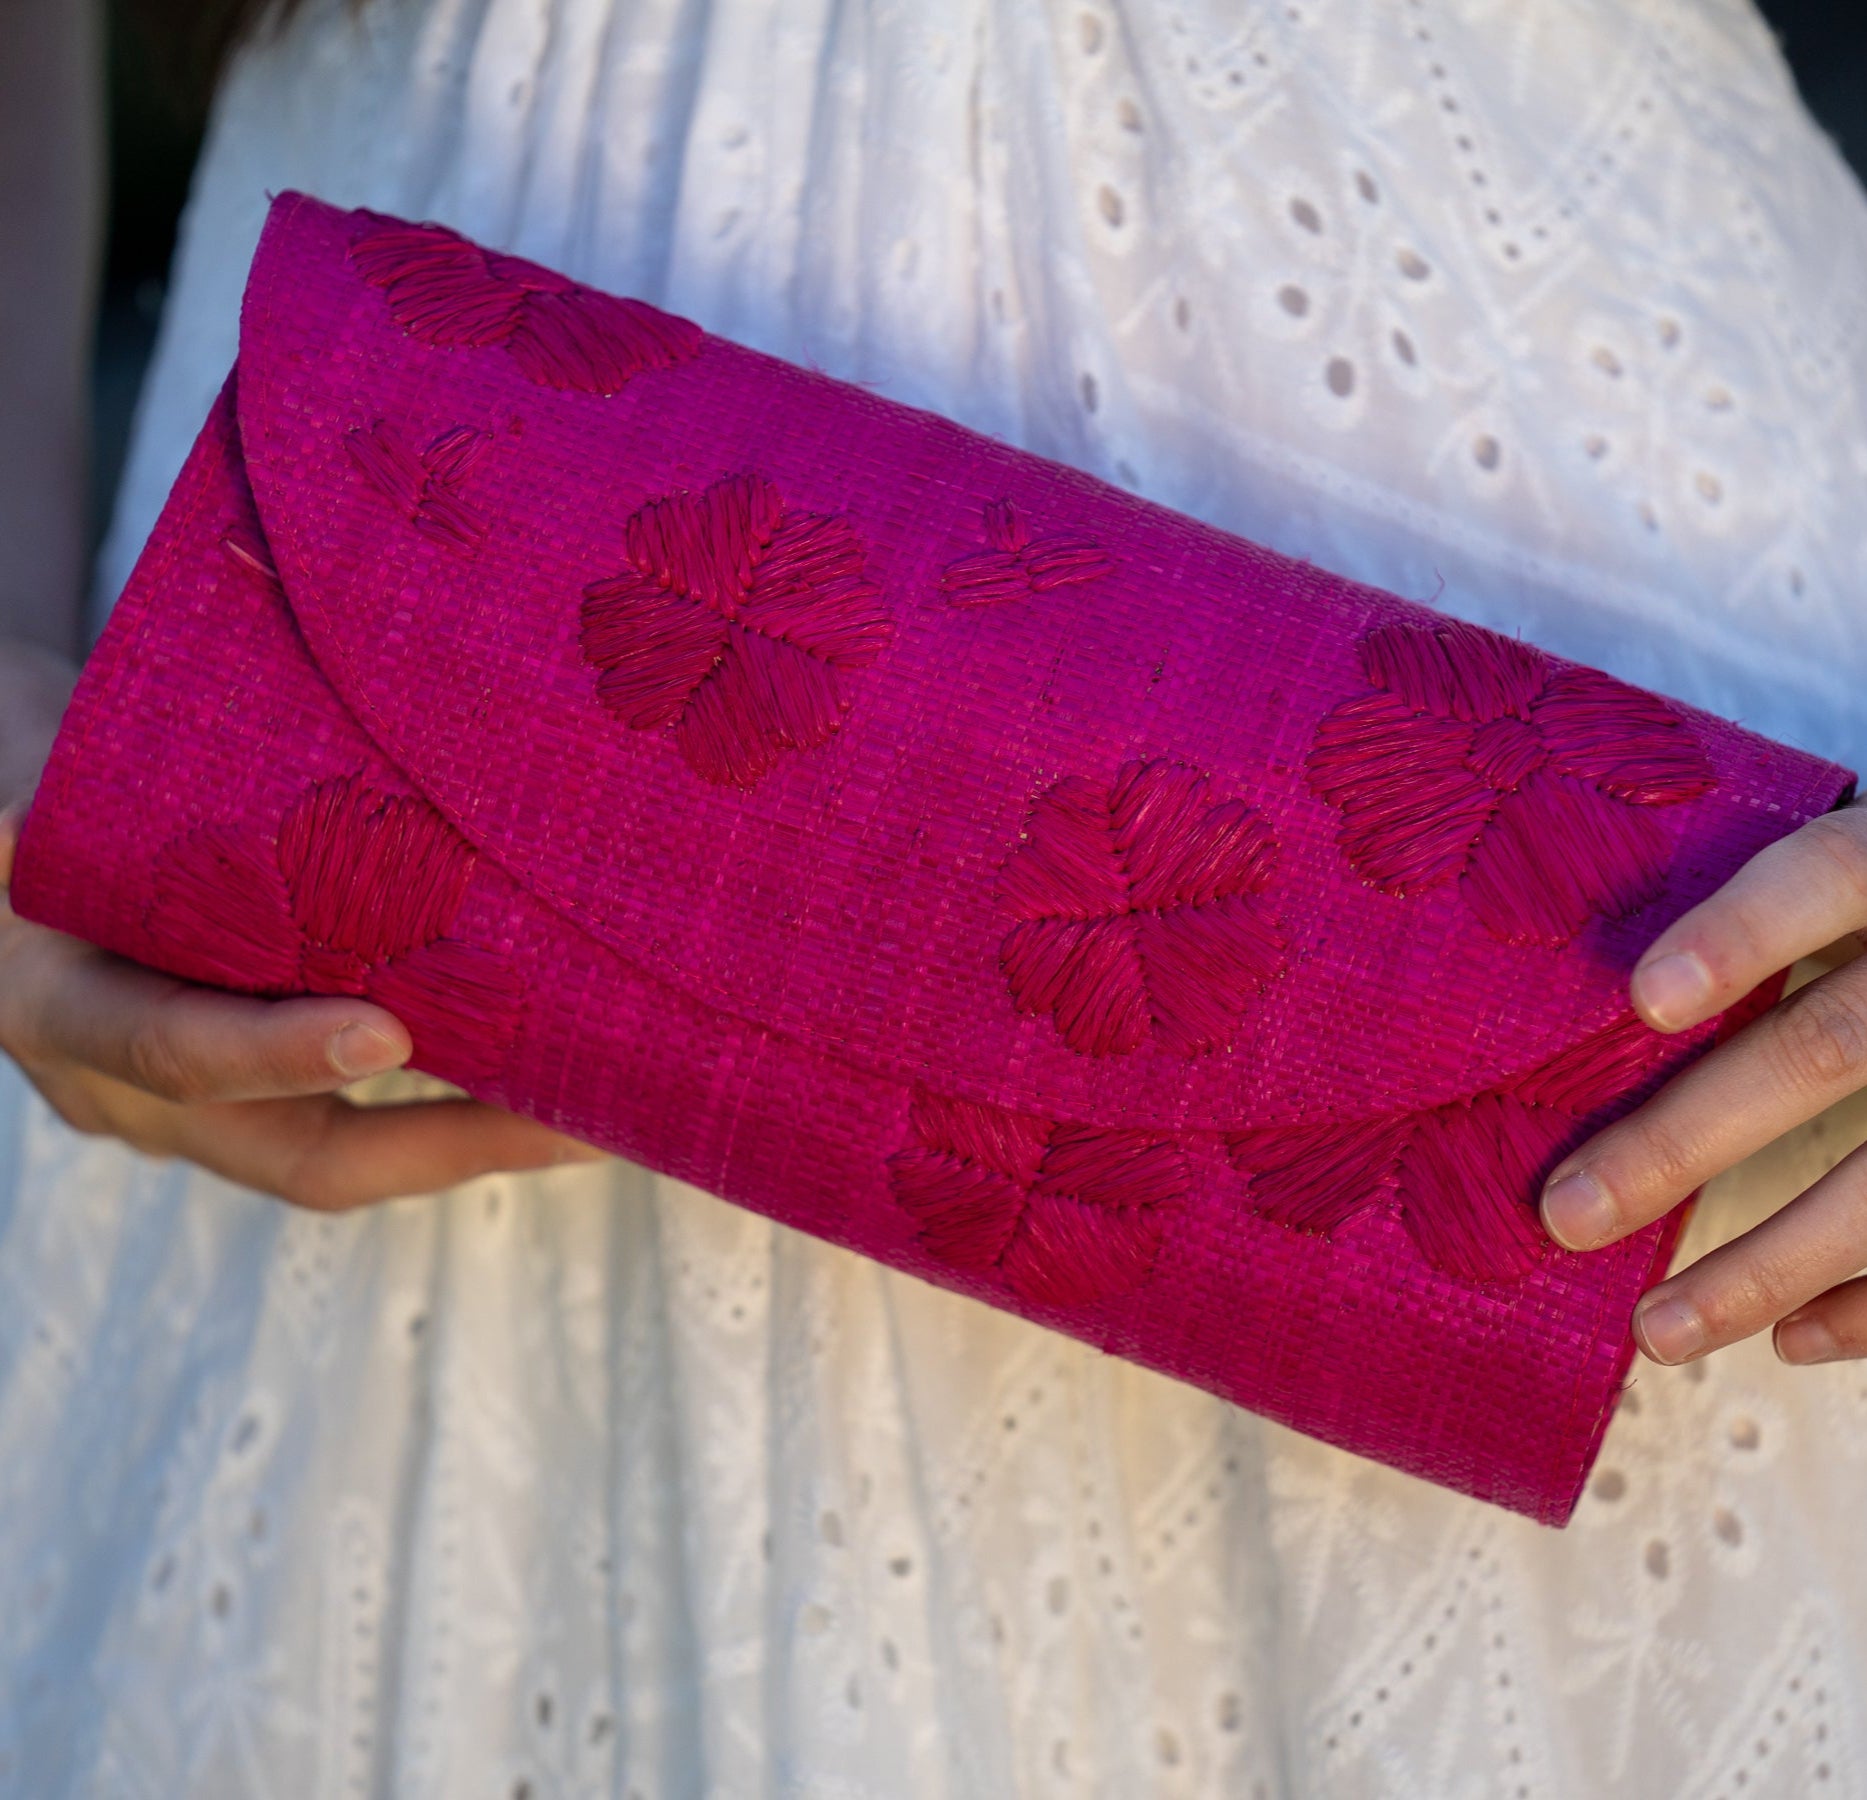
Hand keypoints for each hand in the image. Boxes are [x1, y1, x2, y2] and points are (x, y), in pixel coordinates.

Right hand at [0, 637, 603, 1208]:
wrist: (6, 835)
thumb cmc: (14, 793)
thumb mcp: (17, 779)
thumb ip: (61, 779)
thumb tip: (127, 740)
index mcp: (61, 1006)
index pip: (169, 1052)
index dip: (274, 1050)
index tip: (385, 1029)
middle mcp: (136, 1083)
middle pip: (309, 1153)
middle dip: (453, 1144)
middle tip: (574, 1118)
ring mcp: (203, 1098)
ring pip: (358, 1143)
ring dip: (481, 1130)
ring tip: (603, 1102)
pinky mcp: (258, 1080)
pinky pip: (371, 1105)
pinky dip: (459, 1089)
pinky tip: (554, 1055)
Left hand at [1539, 795, 1866, 1366]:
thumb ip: (1791, 916)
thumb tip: (1621, 1000)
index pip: (1828, 878)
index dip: (1742, 935)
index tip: (1643, 1001)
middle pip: (1830, 1048)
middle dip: (1686, 1140)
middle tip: (1566, 1213)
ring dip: (1769, 1264)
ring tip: (1657, 1327)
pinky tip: (1791, 1336)